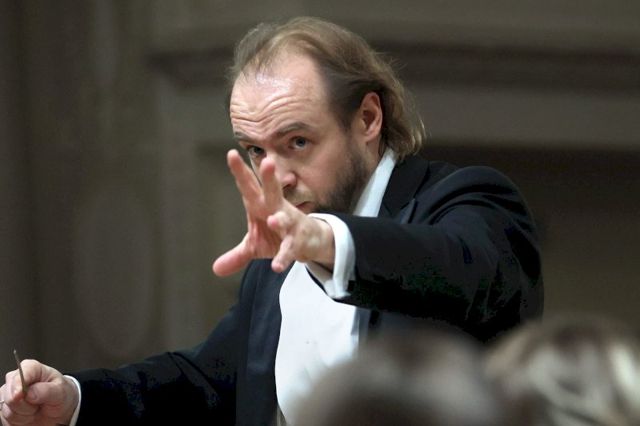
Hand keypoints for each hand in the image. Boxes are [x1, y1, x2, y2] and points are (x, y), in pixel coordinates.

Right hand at [1, 360, 77, 425]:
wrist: (60, 410)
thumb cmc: (60, 395)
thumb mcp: (61, 391)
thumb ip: (46, 391)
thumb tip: (29, 393)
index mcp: (31, 368)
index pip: (18, 375)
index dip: (17, 386)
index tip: (20, 395)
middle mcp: (16, 380)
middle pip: (10, 396)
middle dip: (25, 405)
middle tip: (39, 404)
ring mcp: (8, 395)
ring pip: (8, 411)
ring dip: (24, 415)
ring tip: (36, 409)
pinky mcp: (5, 409)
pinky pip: (6, 420)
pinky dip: (19, 422)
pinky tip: (29, 415)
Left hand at [213, 149, 334, 275]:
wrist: (310, 243)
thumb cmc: (278, 236)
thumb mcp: (255, 246)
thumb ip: (237, 255)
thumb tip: (215, 269)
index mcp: (261, 205)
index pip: (249, 186)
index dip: (240, 171)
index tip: (231, 154)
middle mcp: (276, 209)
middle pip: (272, 191)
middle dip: (270, 178)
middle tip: (268, 161)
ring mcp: (289, 224)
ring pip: (285, 218)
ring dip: (279, 220)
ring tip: (273, 221)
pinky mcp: (297, 241)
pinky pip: (289, 249)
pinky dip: (283, 257)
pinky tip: (276, 266)